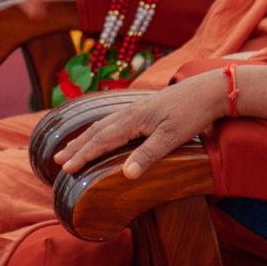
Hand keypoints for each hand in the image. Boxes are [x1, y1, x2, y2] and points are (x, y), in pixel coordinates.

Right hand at [55, 73, 223, 178]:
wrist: (208, 90)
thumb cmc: (191, 114)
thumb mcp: (172, 137)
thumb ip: (148, 155)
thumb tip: (125, 175)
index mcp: (133, 120)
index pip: (101, 141)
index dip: (83, 156)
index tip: (66, 169)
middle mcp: (129, 114)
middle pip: (96, 132)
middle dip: (76, 147)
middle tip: (58, 160)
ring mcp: (135, 110)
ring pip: (103, 125)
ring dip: (85, 138)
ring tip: (71, 148)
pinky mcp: (143, 109)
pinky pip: (113, 121)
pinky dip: (100, 130)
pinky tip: (100, 132)